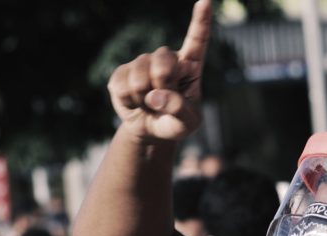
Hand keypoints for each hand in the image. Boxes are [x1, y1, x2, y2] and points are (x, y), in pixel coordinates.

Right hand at [107, 0, 211, 140]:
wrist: (151, 131)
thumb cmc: (175, 124)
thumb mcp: (187, 124)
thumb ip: (179, 110)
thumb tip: (156, 96)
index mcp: (190, 66)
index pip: (197, 40)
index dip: (201, 21)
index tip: (205, 2)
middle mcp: (166, 59)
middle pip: (163, 60)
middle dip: (163, 84)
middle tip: (163, 100)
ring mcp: (143, 63)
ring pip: (140, 74)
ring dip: (144, 97)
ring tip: (149, 103)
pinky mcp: (121, 73)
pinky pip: (122, 85)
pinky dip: (129, 101)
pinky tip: (134, 102)